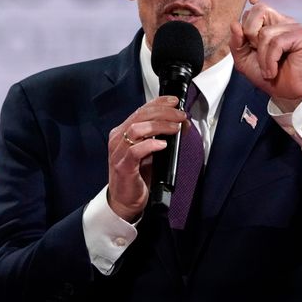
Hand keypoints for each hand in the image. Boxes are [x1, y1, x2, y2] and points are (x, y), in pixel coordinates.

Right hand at [107, 96, 185, 221]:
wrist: (125, 200)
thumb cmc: (138, 175)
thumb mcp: (152, 151)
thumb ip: (163, 136)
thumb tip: (183, 123)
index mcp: (123, 131)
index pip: (141, 110)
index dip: (159, 102)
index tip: (174, 101)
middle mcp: (118, 138)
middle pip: (140, 116)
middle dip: (164, 112)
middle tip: (180, 116)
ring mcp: (119, 152)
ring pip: (137, 129)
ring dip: (159, 125)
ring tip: (175, 128)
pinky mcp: (123, 167)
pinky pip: (135, 151)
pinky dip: (150, 145)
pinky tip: (162, 145)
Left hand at [230, 3, 301, 112]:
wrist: (284, 93)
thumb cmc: (266, 74)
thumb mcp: (243, 59)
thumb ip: (236, 42)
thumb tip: (234, 24)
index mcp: (270, 22)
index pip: (251, 11)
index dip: (245, 31)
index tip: (252, 49)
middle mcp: (283, 20)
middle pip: (259, 10)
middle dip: (251, 36)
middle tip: (259, 55)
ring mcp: (295, 26)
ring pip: (266, 33)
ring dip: (262, 57)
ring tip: (267, 69)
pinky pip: (277, 43)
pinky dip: (270, 61)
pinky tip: (273, 71)